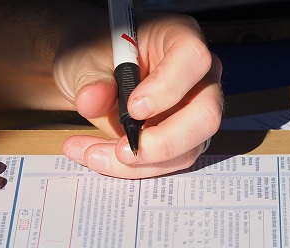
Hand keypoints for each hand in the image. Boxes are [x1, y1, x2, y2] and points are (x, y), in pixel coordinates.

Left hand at [53, 12, 222, 178]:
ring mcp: (196, 109)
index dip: (168, 87)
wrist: (92, 72)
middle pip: (206, 114)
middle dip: (165, 142)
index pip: (192, 59)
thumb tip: (92, 99)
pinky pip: (170, 162)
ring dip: (140, 162)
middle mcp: (198, 75)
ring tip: (92, 154)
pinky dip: (134, 168)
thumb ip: (89, 77)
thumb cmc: (96, 53)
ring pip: (189, 147)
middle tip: (123, 150)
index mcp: (179, 37)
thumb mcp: (84, 57)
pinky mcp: (185, 138)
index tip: (133, 108)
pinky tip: (98, 155)